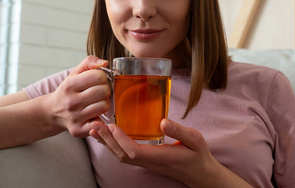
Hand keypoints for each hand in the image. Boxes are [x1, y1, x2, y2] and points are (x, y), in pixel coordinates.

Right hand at [46, 55, 109, 136]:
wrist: (53, 112)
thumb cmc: (68, 91)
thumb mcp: (74, 73)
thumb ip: (89, 62)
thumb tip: (104, 63)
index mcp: (70, 84)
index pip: (98, 76)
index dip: (103, 77)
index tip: (99, 80)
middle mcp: (71, 101)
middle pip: (104, 91)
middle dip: (105, 89)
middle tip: (99, 92)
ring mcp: (74, 117)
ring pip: (104, 106)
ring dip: (104, 103)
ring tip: (97, 102)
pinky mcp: (78, 130)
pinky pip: (100, 124)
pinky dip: (101, 118)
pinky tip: (95, 114)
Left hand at [89, 119, 228, 186]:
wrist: (201, 173)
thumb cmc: (198, 155)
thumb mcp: (194, 139)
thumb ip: (179, 131)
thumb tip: (162, 122)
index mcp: (160, 157)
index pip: (134, 152)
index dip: (121, 140)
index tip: (112, 126)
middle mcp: (150, 162)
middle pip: (122, 155)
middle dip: (107, 140)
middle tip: (94, 125)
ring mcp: (147, 163)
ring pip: (121, 156)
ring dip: (107, 143)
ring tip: (95, 129)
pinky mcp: (146, 161)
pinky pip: (125, 155)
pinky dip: (113, 145)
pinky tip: (108, 136)